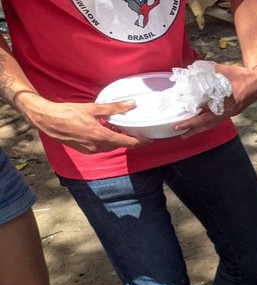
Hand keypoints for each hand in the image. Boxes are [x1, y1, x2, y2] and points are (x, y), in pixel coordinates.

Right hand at [21, 96, 150, 153]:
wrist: (47, 120)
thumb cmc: (68, 113)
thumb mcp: (93, 108)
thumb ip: (114, 108)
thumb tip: (131, 104)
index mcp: (101, 137)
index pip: (129, 143)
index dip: (141, 142)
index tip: (150, 139)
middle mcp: (97, 146)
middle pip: (120, 145)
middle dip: (128, 138)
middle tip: (133, 128)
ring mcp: (90, 150)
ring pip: (111, 146)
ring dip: (116, 138)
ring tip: (117, 126)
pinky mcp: (84, 150)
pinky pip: (101, 147)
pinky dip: (106, 140)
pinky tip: (104, 129)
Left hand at [174, 63, 256, 137]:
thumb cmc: (243, 75)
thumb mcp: (224, 71)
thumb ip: (208, 72)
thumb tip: (191, 70)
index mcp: (227, 104)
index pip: (207, 117)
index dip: (193, 122)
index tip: (180, 124)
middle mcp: (229, 112)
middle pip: (208, 124)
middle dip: (193, 129)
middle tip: (179, 133)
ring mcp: (231, 113)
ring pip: (213, 124)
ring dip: (199, 129)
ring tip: (187, 133)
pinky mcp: (231, 112)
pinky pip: (217, 120)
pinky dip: (207, 123)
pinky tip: (200, 123)